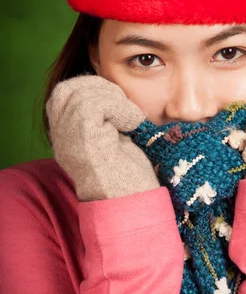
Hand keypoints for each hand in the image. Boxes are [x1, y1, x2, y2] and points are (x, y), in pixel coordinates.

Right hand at [46, 74, 159, 200]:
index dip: (92, 88)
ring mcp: (70, 140)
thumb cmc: (130, 177)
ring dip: (113, 99)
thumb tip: (111, 89)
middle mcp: (61, 139)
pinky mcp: (84, 141)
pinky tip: (132, 124)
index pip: (65, 93)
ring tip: (130, 118)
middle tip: (124, 107)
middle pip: (68, 89)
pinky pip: (95, 104)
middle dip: (100, 88)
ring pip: (82, 94)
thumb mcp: (114, 140)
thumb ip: (104, 118)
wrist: (134, 205)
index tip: (118, 103)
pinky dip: (119, 107)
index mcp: (67, 137)